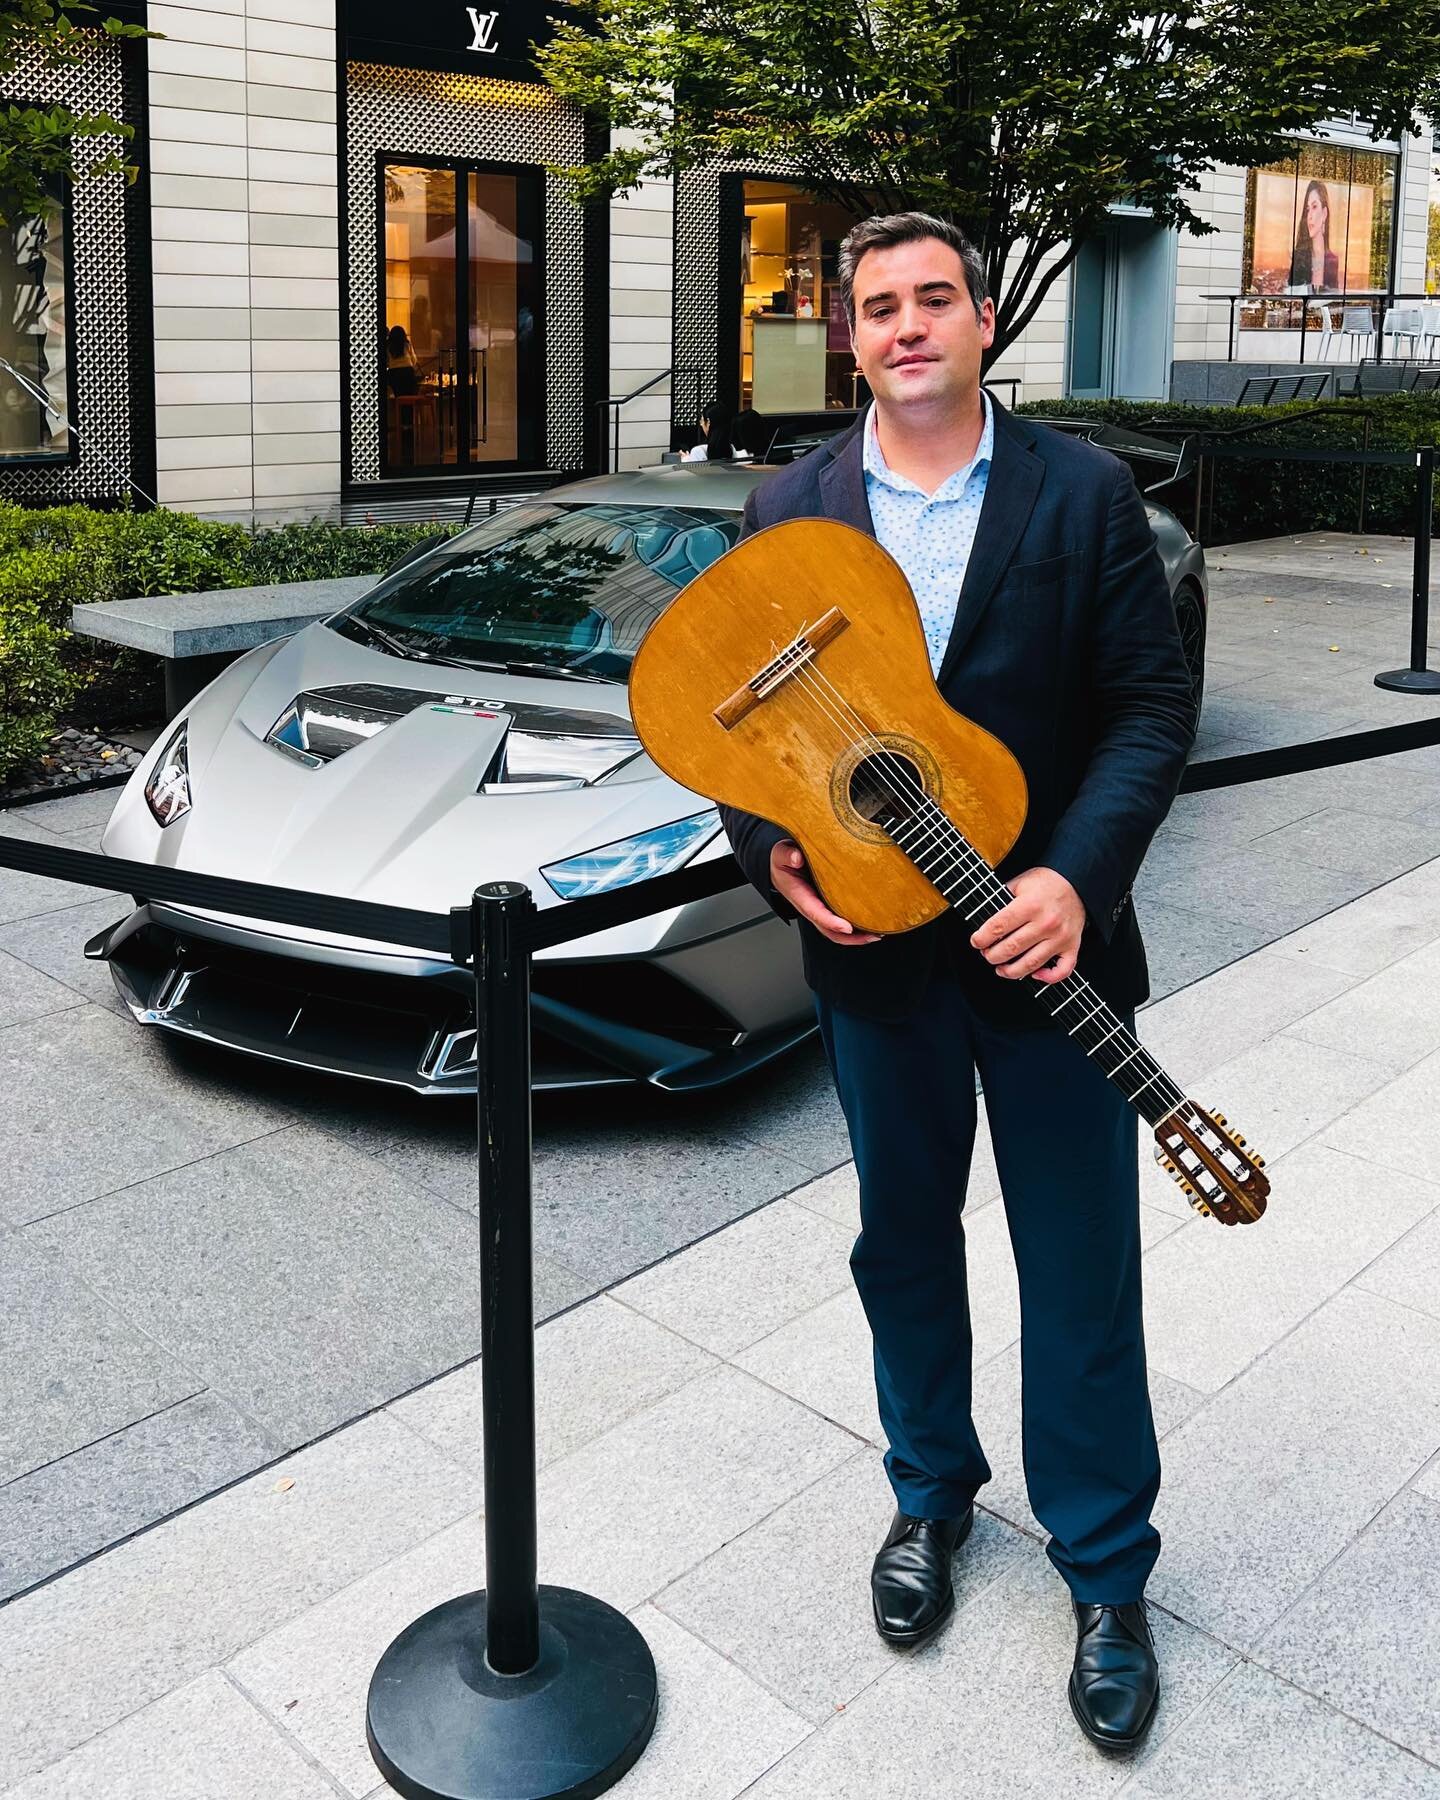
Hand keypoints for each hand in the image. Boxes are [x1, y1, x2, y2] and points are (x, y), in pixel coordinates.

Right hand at [770, 840, 880, 946]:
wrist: (781, 866)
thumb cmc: (782, 862)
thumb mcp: (781, 854)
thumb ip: (787, 855)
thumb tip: (797, 858)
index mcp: (799, 896)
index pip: (815, 912)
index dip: (831, 922)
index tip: (847, 927)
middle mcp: (810, 908)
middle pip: (829, 930)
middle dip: (851, 938)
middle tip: (872, 935)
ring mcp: (819, 910)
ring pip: (836, 931)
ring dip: (856, 937)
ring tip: (876, 934)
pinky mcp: (827, 907)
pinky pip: (840, 922)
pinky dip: (855, 929)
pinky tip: (870, 924)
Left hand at [970, 867, 1083, 982]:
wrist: (1077, 883)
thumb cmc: (1046, 884)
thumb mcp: (1020, 883)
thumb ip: (1001, 898)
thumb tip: (982, 919)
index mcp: (1030, 904)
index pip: (998, 926)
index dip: (982, 938)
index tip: (976, 942)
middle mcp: (1046, 922)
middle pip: (1011, 948)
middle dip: (992, 956)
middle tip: (986, 954)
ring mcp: (1061, 937)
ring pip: (1031, 964)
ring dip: (1010, 971)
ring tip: (1000, 969)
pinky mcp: (1072, 946)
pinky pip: (1062, 971)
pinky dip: (1048, 978)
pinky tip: (1035, 975)